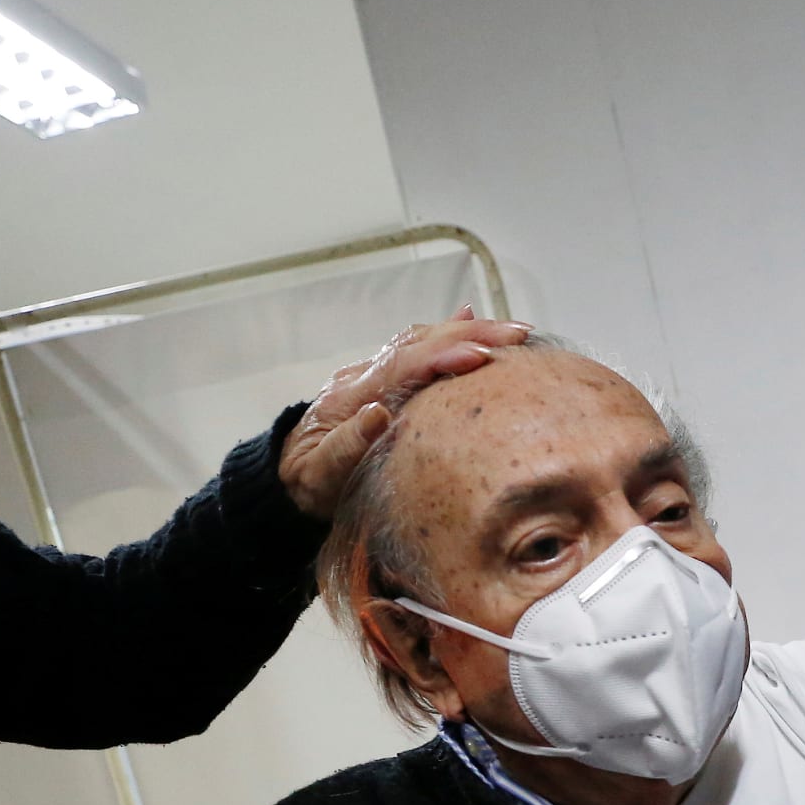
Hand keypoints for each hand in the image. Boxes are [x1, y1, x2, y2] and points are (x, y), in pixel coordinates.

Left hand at [277, 309, 534, 518]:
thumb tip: (377, 414)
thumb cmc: (307, 483)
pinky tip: (471, 321)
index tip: (481, 356)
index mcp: (350, 398)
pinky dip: (447, 334)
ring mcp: (372, 374)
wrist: (286, 474)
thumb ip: (344, 448)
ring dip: (466, 331)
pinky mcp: (382, 380)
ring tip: (511, 330)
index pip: (403, 366)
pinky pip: (417, 349)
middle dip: (469, 334)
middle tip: (517, 333)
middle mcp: (363, 377)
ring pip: (421, 340)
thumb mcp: (318, 476)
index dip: (442, 357)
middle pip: (419, 342)